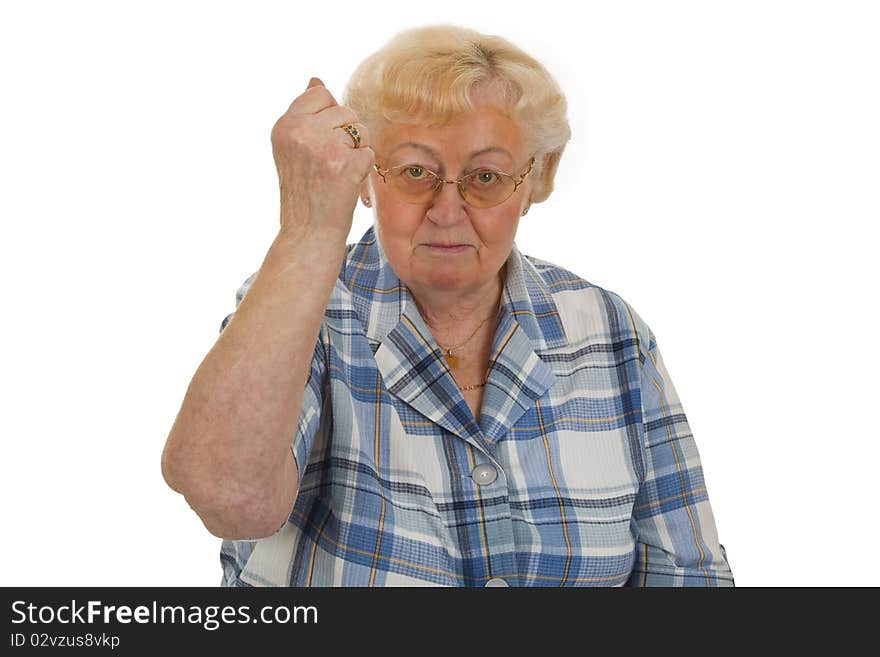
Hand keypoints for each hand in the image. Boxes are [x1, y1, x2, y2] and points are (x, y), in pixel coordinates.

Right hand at [270, 76, 374, 236]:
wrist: (308, 232)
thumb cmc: (304, 192)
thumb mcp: (294, 148)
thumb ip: (306, 114)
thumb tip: (316, 80)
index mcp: (284, 125)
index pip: (321, 94)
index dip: (329, 118)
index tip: (322, 144)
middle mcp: (300, 131)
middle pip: (344, 110)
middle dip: (346, 135)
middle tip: (330, 164)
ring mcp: (323, 146)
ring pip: (360, 129)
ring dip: (356, 151)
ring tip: (337, 173)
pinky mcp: (345, 163)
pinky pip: (368, 152)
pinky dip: (363, 169)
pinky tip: (346, 184)